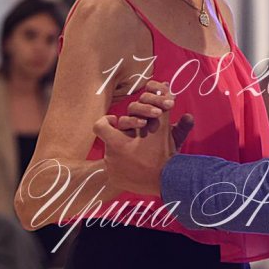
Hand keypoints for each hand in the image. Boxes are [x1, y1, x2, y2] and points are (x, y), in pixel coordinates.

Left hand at [93, 81, 193, 195]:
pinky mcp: (117, 182)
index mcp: (117, 143)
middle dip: (120, 137)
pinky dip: (125, 167)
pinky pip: (116, 171)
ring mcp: (113, 172)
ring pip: (112, 156)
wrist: (168, 181)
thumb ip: (161, 107)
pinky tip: (137, 165)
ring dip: (123, 151)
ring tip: (137, 151)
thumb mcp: (163, 128)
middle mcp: (110, 158)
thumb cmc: (164, 153)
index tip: (116, 121)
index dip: (106, 121)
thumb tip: (164, 85)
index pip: (99, 126)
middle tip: (132, 137)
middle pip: (108, 141)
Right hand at [116, 81, 193, 148]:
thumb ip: (183, 128)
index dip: (159, 88)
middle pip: (143, 98)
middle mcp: (141, 113)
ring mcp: (131, 122)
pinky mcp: (122, 133)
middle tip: (170, 104)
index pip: (152, 91)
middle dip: (157, 99)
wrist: (151, 169)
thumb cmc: (164, 151)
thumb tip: (188, 117)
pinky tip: (142, 123)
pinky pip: (122, 122)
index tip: (171, 92)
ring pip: (133, 108)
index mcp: (153, 109)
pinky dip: (131, 120)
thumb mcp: (176, 139)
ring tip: (158, 114)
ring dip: (145, 108)